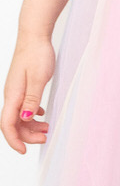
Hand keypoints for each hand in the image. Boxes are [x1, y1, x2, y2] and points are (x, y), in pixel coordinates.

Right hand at [1, 37, 53, 153]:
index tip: (24, 151)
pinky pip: (23, 105)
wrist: (35, 35)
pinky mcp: (21, 85)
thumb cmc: (37, 53)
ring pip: (19, 115)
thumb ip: (32, 99)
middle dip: (27, 135)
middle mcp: (11, 95)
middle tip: (44, 138)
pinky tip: (41, 113)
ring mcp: (15, 90)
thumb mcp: (38, 78)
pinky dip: (31, 113)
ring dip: (31, 125)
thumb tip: (25, 119)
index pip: (7, 125)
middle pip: (13, 123)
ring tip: (46, 127)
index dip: (14, 140)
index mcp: (12, 95)